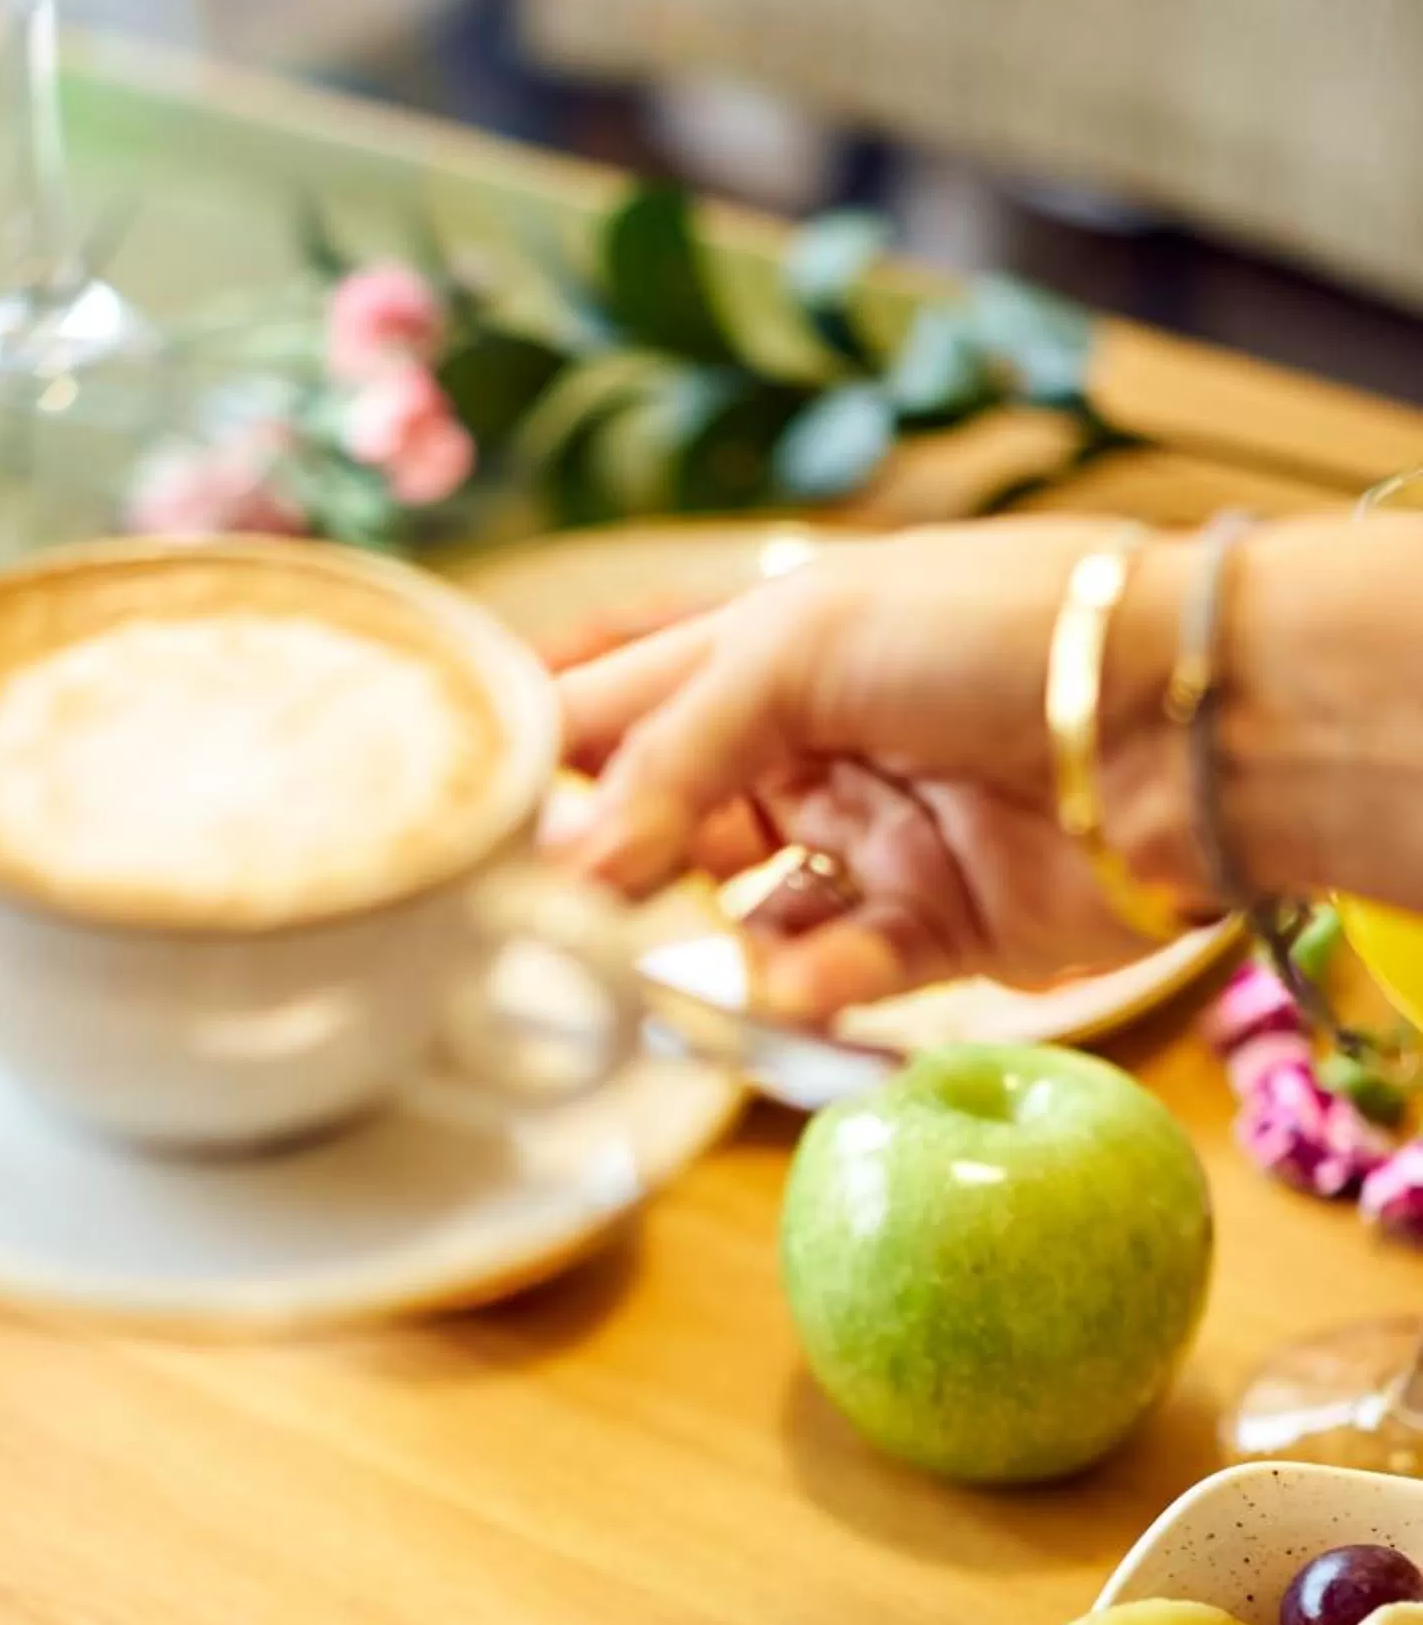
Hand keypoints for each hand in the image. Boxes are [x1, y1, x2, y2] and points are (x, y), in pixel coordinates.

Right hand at [559, 520, 1202, 1021]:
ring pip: (735, 918)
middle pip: (662, 824)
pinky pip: (829, 977)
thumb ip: (671, 754)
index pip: (613, 704)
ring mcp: (863, 843)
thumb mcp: (801, 650)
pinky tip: (783, 990)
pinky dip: (799, 992)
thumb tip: (569, 869)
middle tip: (540, 927)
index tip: (450, 825)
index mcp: (763, 650)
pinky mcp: (927, 932)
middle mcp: (802, 749)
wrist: (1175, 722)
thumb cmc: (994, 632)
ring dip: (695, 952)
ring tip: (656, 979)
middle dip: (604, 877)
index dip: (535, 758)